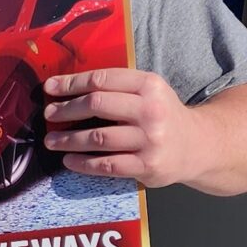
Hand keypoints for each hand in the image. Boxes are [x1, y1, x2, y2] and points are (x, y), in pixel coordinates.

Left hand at [43, 68, 209, 186]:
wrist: (197, 146)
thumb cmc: (163, 115)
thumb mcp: (149, 92)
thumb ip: (118, 87)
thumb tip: (69, 88)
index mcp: (149, 85)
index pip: (102, 80)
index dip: (71, 83)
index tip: (50, 88)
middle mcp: (151, 111)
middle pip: (97, 105)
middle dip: (66, 109)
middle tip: (49, 115)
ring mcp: (150, 140)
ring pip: (98, 137)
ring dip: (68, 140)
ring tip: (52, 141)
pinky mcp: (147, 166)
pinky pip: (107, 165)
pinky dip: (84, 164)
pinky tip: (69, 160)